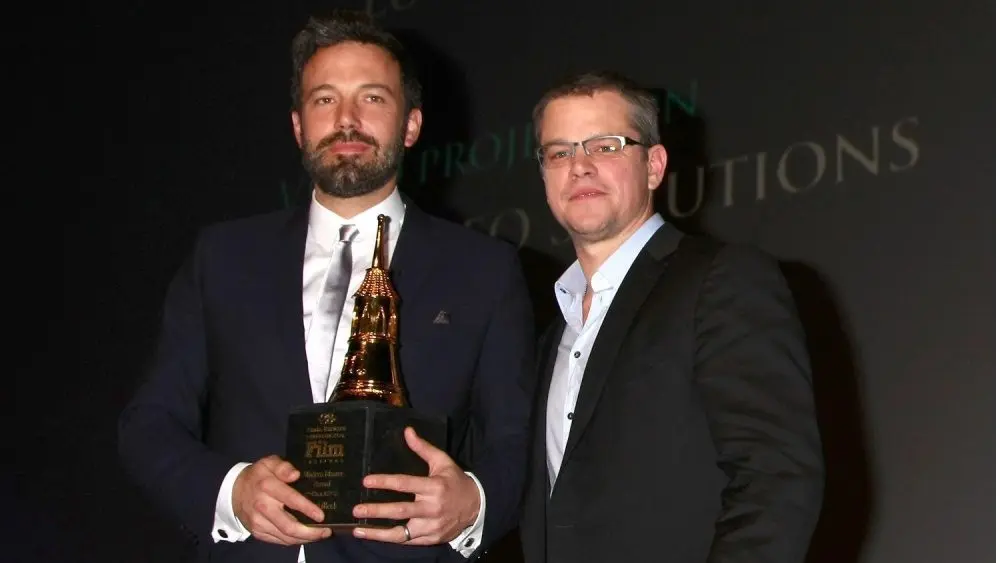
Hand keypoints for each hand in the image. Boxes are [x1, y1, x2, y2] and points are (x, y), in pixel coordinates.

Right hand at [232, 455, 332, 544]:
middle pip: (289, 526)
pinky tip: (305, 536)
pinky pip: (279, 541)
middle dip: (310, 532)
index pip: (290, 499)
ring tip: (320, 534)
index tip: (321, 516)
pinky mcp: (258, 532)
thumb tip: (296, 475)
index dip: (307, 509)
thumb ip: (283, 467)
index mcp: (267, 486)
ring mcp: (259, 522)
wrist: (234, 491)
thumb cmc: (258, 475)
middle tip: (326, 531)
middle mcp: (263, 506)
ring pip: (285, 537)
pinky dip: (294, 541)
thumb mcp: (269, 463)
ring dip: (305, 538)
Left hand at [351, 427, 479, 544]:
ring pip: (401, 533)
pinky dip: (390, 539)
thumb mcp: (443, 462)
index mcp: (434, 487)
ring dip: (378, 532)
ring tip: (358, 530)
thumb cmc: (455, 482)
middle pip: (400, 511)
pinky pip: (407, 541)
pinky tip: (375, 536)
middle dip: (376, 511)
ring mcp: (431, 526)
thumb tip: (407, 431)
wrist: (477, 507)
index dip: (385, 482)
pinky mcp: (431, 539)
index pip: (405, 484)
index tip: (367, 481)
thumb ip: (423, 448)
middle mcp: (432, 508)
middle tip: (357, 510)